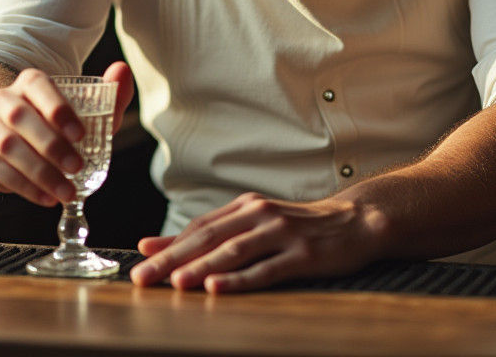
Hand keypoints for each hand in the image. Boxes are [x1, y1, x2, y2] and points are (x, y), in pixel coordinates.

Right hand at [0, 62, 132, 206]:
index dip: (57, 109)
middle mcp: (5, 100)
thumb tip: (122, 70)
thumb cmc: (60, 123)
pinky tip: (47, 198)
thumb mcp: (88, 110)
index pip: (39, 86)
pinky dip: (24, 187)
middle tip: (77, 167)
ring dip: (39, 172)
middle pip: (20, 117)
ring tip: (67, 191)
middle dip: (50, 145)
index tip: (81, 134)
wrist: (18, 136)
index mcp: (30, 82)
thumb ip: (111, 94)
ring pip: (7, 147)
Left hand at [130, 191, 385, 293]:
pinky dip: (239, 280)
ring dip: (201, 268)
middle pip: (209, 238)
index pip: (200, 227)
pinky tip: (218, 289)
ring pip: (233, 252)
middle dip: (173, 259)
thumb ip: (215, 234)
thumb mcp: (257, 222)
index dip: (169, 244)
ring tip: (175, 283)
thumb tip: (159, 246)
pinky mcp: (302, 255)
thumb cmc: (300, 227)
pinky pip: (266, 270)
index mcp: (246, 207)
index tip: (140, 261)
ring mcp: (281, 233)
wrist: (356, 221)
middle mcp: (259, 215)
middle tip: (143, 278)